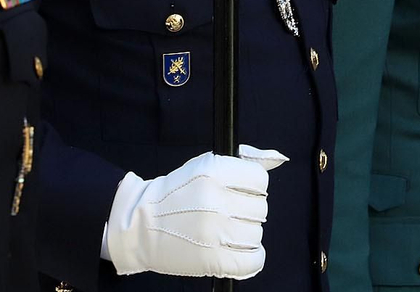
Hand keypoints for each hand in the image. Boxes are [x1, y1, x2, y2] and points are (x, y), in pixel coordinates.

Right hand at [106, 146, 287, 278]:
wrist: (140, 226)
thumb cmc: (174, 195)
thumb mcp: (203, 167)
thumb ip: (241, 164)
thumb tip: (278, 158)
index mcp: (213, 172)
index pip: (259, 180)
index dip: (253, 186)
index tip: (242, 192)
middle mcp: (216, 200)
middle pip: (260, 208)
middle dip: (248, 211)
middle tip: (229, 213)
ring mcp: (215, 231)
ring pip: (257, 234)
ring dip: (246, 234)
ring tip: (226, 232)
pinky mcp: (213, 259)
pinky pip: (253, 260)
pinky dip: (252, 258)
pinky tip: (238, 250)